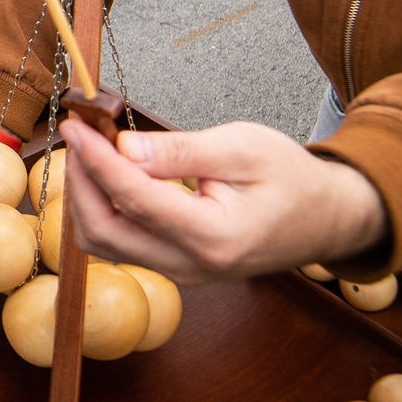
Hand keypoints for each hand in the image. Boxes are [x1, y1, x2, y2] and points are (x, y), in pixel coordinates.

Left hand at [59, 118, 388, 281]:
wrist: (326, 218)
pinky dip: (105, 210)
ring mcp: (181, 273)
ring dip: (87, 199)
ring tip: (92, 153)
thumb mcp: (241, 148)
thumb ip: (179, 152)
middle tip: (80, 138)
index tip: (76, 128)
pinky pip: (123, 245)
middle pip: (104, 233)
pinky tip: (110, 175)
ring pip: (106, 245)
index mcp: (213, 237)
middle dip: (80, 184)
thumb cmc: (293, 179)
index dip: (96, 161)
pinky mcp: (176, 267)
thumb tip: (123, 149)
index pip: (133, 199)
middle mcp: (191, 265)